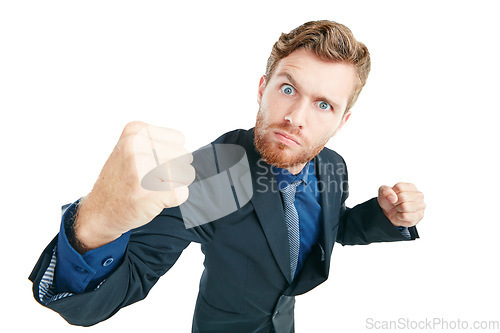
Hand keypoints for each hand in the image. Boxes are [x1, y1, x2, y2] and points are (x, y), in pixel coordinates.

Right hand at [74, 121, 194, 250]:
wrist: (101, 210)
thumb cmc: (123, 178)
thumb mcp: (132, 147)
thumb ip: (159, 142)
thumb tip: (189, 153)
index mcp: (135, 131)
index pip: (179, 140)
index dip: (170, 155)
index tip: (149, 164)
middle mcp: (137, 146)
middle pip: (184, 156)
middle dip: (173, 170)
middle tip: (149, 179)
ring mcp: (143, 169)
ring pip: (185, 174)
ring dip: (173, 185)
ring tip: (150, 188)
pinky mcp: (151, 192)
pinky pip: (182, 193)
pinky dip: (172, 199)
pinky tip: (152, 199)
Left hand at [377, 182, 424, 227]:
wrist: (390, 213)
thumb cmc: (390, 200)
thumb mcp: (383, 192)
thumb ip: (385, 191)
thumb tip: (393, 198)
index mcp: (411, 187)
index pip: (399, 187)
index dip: (392, 193)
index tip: (393, 195)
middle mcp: (419, 195)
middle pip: (403, 197)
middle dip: (395, 202)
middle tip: (396, 203)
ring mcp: (421, 206)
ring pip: (405, 207)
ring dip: (398, 209)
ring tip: (399, 208)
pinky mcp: (419, 216)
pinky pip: (405, 216)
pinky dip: (400, 216)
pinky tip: (402, 214)